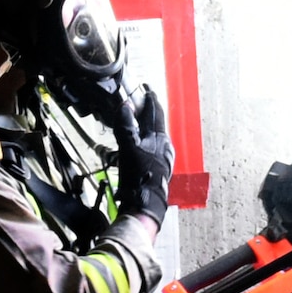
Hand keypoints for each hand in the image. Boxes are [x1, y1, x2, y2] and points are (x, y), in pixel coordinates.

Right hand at [116, 85, 173, 225]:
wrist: (145, 203)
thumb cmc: (138, 176)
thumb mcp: (128, 147)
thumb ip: (126, 126)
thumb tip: (126, 106)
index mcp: (160, 138)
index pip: (156, 112)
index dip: (150, 99)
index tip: (146, 89)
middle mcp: (166, 146)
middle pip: (157, 124)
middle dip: (148, 113)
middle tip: (139, 104)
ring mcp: (164, 159)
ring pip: (155, 137)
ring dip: (146, 128)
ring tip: (136, 123)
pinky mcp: (160, 169)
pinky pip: (153, 149)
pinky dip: (145, 142)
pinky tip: (139, 147)